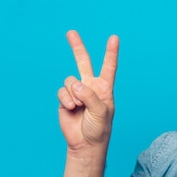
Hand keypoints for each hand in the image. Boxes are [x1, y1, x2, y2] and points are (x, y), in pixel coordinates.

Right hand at [57, 30, 118, 151]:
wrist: (85, 144)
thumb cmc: (99, 129)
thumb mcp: (101, 112)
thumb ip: (90, 96)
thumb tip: (75, 84)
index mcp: (105, 88)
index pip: (109, 67)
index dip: (111, 53)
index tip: (114, 38)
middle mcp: (90, 87)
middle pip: (83, 63)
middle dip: (77, 47)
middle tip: (71, 32)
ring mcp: (77, 92)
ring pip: (70, 81)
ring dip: (74, 94)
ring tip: (79, 107)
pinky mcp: (65, 99)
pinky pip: (63, 91)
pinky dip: (67, 100)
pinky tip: (72, 108)